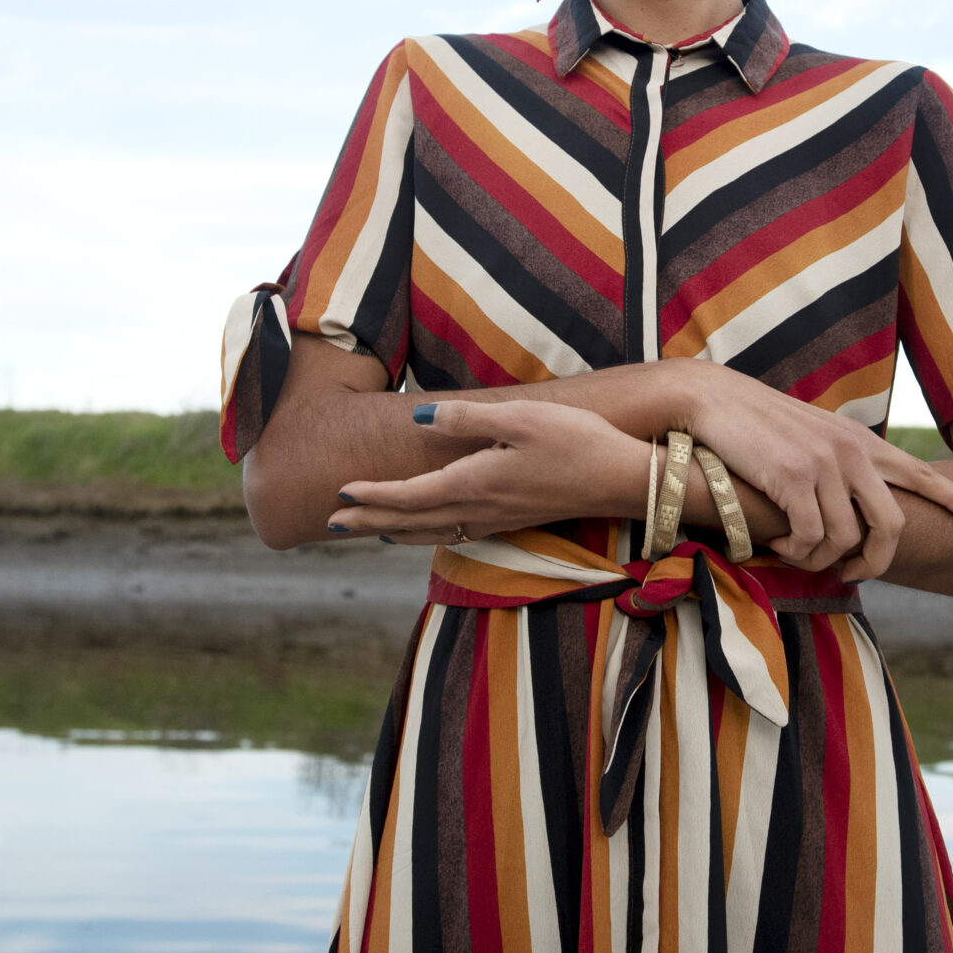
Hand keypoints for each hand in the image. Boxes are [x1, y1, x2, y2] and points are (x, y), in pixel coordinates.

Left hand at [329, 400, 644, 545]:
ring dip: (394, 532)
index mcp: (474, 483)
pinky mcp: (514, 519)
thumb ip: (466, 419)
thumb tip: (420, 418)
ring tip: (367, 530)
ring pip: (432, 532)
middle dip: (370, 520)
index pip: (409, 497)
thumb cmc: (575, 441)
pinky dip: (428, 534)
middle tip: (332, 520)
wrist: (621, 479)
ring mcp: (497, 519)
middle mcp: (480, 509)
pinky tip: (429, 530)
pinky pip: (456, 534)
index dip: (372, 495)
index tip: (340, 491)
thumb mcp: (519, 418)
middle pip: (411, 522)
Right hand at [682, 365, 952, 581]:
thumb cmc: (758, 423)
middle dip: (878, 561)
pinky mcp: (794, 478)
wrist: (714, 399)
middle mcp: (852, 452)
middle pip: (893, 524)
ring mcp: (825, 464)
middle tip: (855, 574)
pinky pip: (812, 539)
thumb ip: (842, 463)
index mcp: (862, 442)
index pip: (922, 472)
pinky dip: (796, 552)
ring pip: (846, 540)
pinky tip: (778, 543)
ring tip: (797, 553)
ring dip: (821, 560)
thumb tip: (855, 505)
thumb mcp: (814, 436)